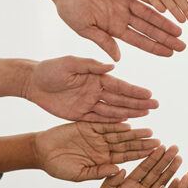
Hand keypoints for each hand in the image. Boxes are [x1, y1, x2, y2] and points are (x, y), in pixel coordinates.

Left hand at [24, 56, 157, 121]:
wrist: (32, 82)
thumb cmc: (50, 69)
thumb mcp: (70, 63)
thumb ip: (90, 65)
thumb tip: (112, 66)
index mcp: (96, 77)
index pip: (119, 86)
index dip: (135, 91)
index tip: (149, 94)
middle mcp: (96, 91)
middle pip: (121, 99)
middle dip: (138, 103)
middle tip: (155, 107)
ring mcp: (89, 103)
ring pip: (113, 110)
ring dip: (130, 113)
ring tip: (146, 115)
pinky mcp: (80, 114)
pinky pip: (99, 119)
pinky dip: (112, 122)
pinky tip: (126, 123)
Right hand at [34, 122, 158, 181]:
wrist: (41, 152)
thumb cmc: (58, 167)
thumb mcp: (79, 174)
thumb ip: (98, 172)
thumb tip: (119, 171)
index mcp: (104, 160)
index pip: (126, 158)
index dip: (140, 156)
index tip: (155, 156)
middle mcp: (104, 147)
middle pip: (127, 144)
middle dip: (142, 144)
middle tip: (159, 142)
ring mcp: (97, 136)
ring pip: (119, 133)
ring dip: (133, 132)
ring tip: (149, 131)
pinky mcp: (88, 125)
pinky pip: (104, 124)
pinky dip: (115, 123)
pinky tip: (128, 123)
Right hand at [53, 0, 184, 61]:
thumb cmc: (68, 7)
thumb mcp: (84, 28)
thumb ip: (102, 41)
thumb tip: (118, 60)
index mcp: (114, 28)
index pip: (140, 40)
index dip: (155, 47)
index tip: (170, 54)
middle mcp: (122, 15)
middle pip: (149, 28)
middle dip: (166, 37)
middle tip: (183, 45)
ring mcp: (124, 0)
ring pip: (150, 12)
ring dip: (165, 20)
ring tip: (181, 29)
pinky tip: (169, 4)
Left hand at [89, 145, 181, 187]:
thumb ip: (110, 183)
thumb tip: (121, 170)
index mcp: (128, 182)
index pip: (143, 167)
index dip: (152, 157)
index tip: (161, 146)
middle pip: (155, 171)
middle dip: (165, 159)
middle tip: (175, 148)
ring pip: (162, 182)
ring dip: (171, 171)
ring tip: (180, 159)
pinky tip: (180, 181)